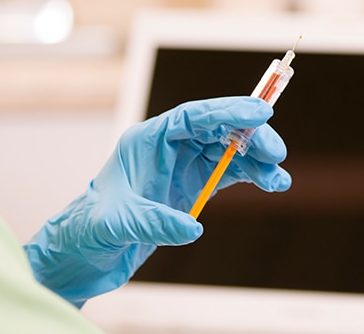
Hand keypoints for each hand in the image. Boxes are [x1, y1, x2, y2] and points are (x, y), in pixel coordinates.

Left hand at [25, 96, 290, 305]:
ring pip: (230, 151)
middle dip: (250, 136)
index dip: (227, 110)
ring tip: (279, 178)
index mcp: (147, 140)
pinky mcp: (194, 186)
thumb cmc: (90, 230)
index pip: (193, 116)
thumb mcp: (118, 224)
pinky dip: (253, 176)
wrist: (84, 253)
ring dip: (257, 160)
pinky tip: (272, 183)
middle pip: (218, 129)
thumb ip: (154, 222)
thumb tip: (192, 227)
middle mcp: (169, 147)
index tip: (260, 111)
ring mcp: (184, 166)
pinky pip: (231, 173)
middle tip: (275, 151)